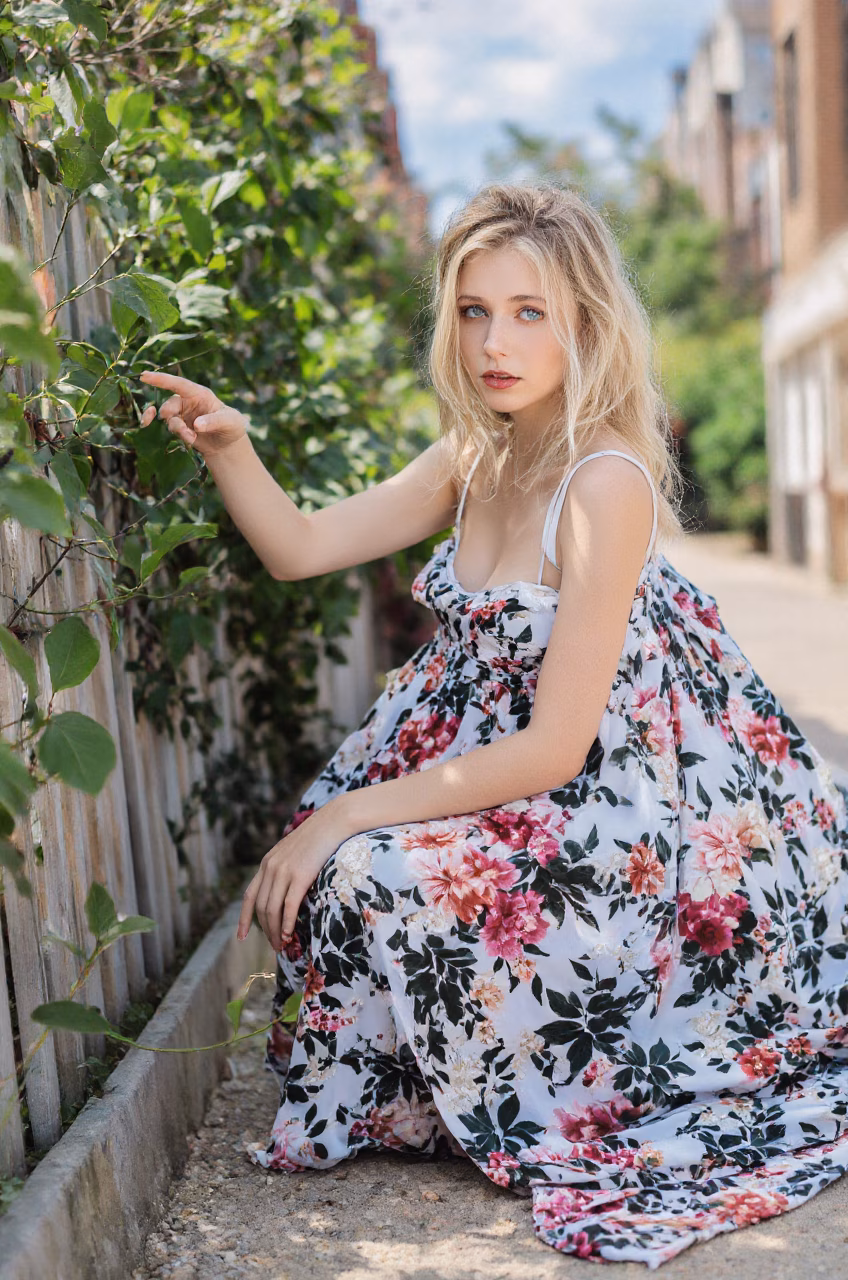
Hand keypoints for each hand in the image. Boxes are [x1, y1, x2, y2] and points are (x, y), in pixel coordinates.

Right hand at [138, 370, 248, 456]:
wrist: (228, 445)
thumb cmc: (232, 426)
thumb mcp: (230, 421)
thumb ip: (214, 421)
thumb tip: (196, 425)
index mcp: (199, 393)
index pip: (177, 384)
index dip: (160, 379)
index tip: (144, 376)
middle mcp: (187, 402)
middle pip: (169, 405)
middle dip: (171, 417)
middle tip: (184, 431)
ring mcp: (182, 415)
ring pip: (169, 420)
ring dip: (177, 430)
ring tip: (192, 439)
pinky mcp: (180, 428)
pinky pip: (170, 429)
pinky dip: (175, 435)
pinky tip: (186, 440)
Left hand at [236, 801, 350, 951]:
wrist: (333, 822)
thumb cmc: (318, 837)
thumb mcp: (294, 852)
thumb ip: (284, 868)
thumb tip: (284, 890)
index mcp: (267, 863)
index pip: (249, 896)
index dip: (244, 918)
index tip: (242, 937)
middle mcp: (271, 867)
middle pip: (260, 907)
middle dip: (264, 930)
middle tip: (274, 946)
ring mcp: (284, 871)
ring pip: (272, 909)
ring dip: (275, 931)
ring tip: (281, 946)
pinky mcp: (300, 875)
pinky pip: (288, 905)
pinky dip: (286, 923)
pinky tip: (289, 935)